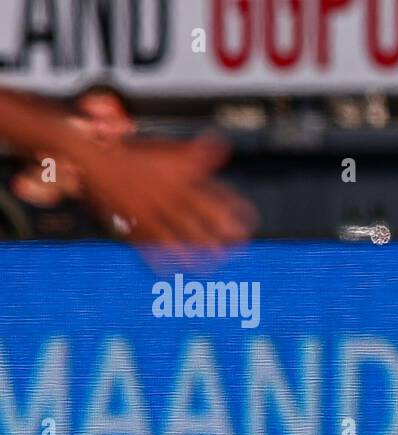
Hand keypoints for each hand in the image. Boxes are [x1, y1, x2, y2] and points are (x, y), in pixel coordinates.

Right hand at [76, 135, 255, 253]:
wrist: (93, 159)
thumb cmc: (135, 157)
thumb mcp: (168, 151)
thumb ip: (198, 153)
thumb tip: (222, 145)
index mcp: (176, 180)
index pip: (211, 197)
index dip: (233, 209)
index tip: (249, 220)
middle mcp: (163, 199)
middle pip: (195, 221)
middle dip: (217, 237)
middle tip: (237, 249)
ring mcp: (146, 214)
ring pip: (173, 238)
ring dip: (193, 254)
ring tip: (211, 267)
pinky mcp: (130, 225)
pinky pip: (146, 245)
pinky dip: (159, 260)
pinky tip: (171, 271)